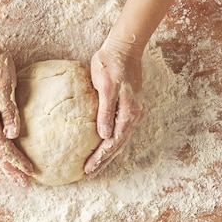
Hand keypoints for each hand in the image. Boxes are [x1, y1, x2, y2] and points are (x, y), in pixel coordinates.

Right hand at [0, 40, 32, 184]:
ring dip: (4, 164)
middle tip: (24, 183)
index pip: (2, 146)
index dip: (16, 160)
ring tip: (16, 176)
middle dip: (9, 169)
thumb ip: (9, 111)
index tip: (30, 170)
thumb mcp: (5, 86)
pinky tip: (6, 158)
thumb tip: (13, 135)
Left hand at [84, 35, 144, 178]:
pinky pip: (121, 131)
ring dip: (108, 155)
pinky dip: (112, 143)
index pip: (112, 143)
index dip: (100, 158)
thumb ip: (105, 110)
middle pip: (118, 146)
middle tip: (89, 174)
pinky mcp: (130, 108)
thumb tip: (104, 135)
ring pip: (121, 140)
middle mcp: (134, 116)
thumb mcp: (105, 86)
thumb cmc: (111, 64)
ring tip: (95, 166)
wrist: (124, 48)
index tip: (87, 170)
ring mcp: (134, 113)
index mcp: (128, 113)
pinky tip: (104, 145)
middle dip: (103, 161)